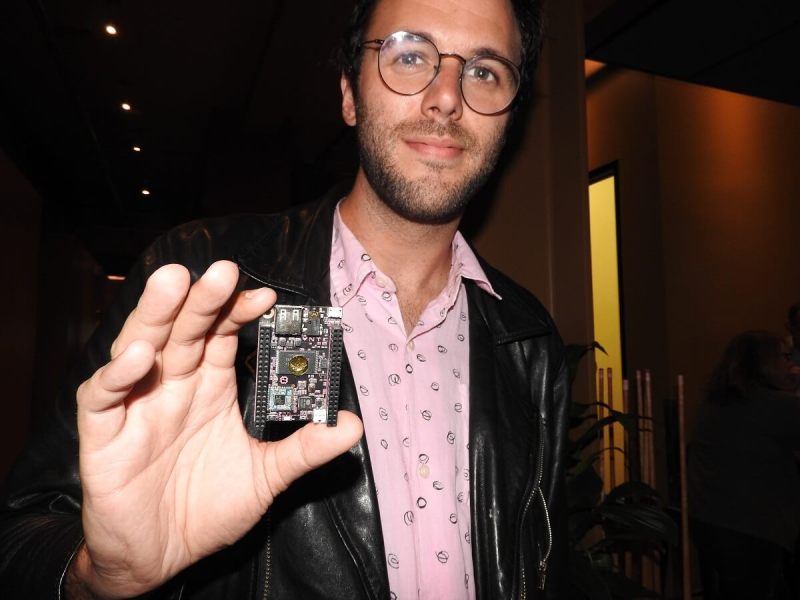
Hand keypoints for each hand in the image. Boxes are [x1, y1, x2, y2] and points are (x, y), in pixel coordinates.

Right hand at [71, 261, 362, 598]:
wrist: (160, 557)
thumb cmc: (206, 510)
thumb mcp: (265, 476)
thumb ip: (304, 450)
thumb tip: (352, 427)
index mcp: (209, 387)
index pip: (221, 335)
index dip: (238, 312)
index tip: (264, 297)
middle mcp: (173, 386)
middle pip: (185, 331)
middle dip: (202, 300)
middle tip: (222, 271)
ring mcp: (137, 406)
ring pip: (142, 347)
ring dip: (157, 315)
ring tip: (175, 284)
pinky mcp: (103, 435)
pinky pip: (104, 396)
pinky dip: (118, 374)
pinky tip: (140, 356)